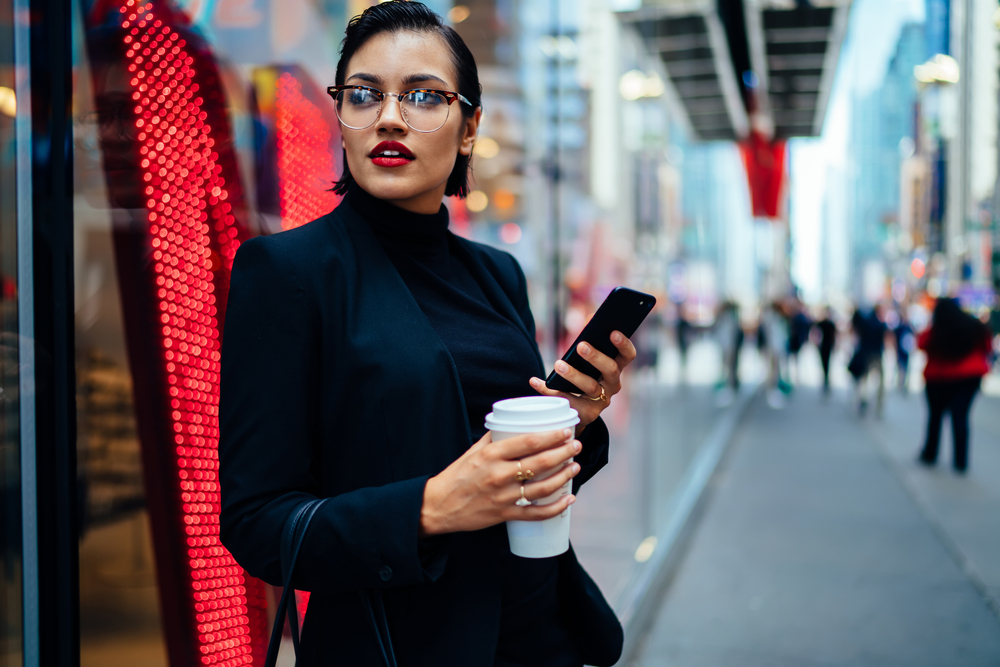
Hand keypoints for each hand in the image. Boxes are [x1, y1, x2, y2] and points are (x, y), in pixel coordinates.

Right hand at [420, 429, 581, 535]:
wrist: (439, 506)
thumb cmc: (457, 475)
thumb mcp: (473, 451)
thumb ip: (494, 438)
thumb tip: (514, 424)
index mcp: (491, 455)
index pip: (527, 442)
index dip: (551, 436)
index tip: (566, 431)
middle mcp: (498, 474)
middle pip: (539, 462)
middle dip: (563, 453)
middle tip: (576, 445)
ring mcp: (503, 496)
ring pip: (542, 487)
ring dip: (563, 476)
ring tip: (575, 467)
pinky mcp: (505, 514)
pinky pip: (535, 513)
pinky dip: (555, 508)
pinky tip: (568, 500)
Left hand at [528, 330, 636, 433]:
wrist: (578, 410)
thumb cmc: (583, 375)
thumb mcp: (587, 358)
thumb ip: (590, 338)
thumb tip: (589, 317)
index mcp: (616, 368)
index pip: (627, 356)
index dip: (623, 344)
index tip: (613, 332)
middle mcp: (612, 385)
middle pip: (610, 370)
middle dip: (596, 357)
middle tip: (580, 346)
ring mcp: (601, 401)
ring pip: (591, 387)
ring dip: (574, 375)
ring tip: (558, 364)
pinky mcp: (586, 414)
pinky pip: (567, 401)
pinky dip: (549, 390)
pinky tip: (535, 381)